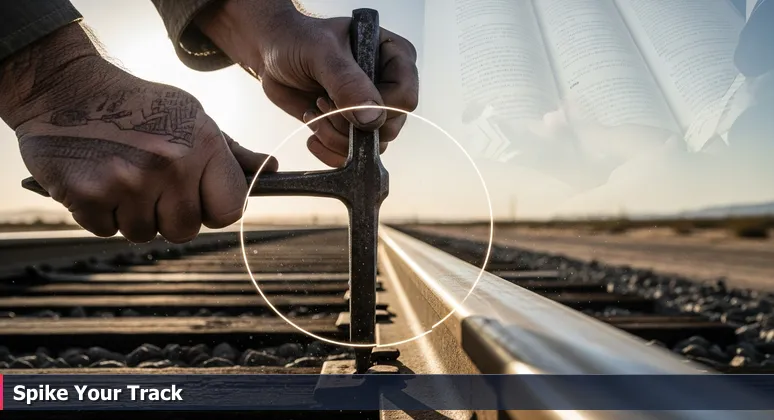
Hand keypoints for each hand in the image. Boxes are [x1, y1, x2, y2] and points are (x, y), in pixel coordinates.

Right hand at [0, 23, 276, 242]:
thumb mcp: (192, 117)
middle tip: (152, 185)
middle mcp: (170, 164)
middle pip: (185, 230)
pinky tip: (98, 179)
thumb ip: (230, 152)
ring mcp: (128, 181)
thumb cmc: (138, 106)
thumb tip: (269, 171)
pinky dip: (100, 214)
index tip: (198, 198)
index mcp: (202, 145)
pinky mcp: (88, 194)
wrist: (64, 87)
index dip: (214, 210)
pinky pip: (106, 230)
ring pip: (144, 233)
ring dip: (133, 215)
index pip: (230, 210)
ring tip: (122, 176)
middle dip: (169, 216)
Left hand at [196, 0, 418, 166]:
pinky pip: (353, 156)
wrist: (272, 52)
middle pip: (389, 128)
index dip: (376, 108)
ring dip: (336, 138)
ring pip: (371, 146)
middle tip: (321, 102)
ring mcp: (372, 110)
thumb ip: (347, 82)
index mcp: (394, 57)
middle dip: (349, 125)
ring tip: (313, 112)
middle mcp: (389, 86)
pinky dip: (329, 152)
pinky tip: (312, 133)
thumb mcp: (321, 53)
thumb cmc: (298, 40)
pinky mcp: (352, 128)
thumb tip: (372, 118)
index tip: (340, 98)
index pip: (404, 98)